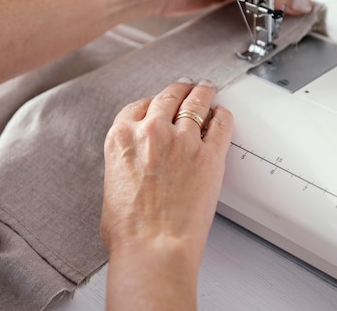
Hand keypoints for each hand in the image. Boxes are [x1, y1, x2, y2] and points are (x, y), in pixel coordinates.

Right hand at [101, 78, 232, 309]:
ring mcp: (182, 140)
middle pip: (169, 97)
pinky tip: (223, 114)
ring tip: (207, 89)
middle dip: (179, 89)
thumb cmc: (129, 230)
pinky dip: (223, 116)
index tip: (160, 104)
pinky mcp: (209, 155)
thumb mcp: (112, 186)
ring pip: (196, 102)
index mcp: (122, 138)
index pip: (139, 106)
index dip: (153, 103)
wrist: (152, 248)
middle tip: (186, 87)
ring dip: (203, 92)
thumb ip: (125, 165)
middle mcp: (151, 131)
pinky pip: (221, 124)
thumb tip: (135, 167)